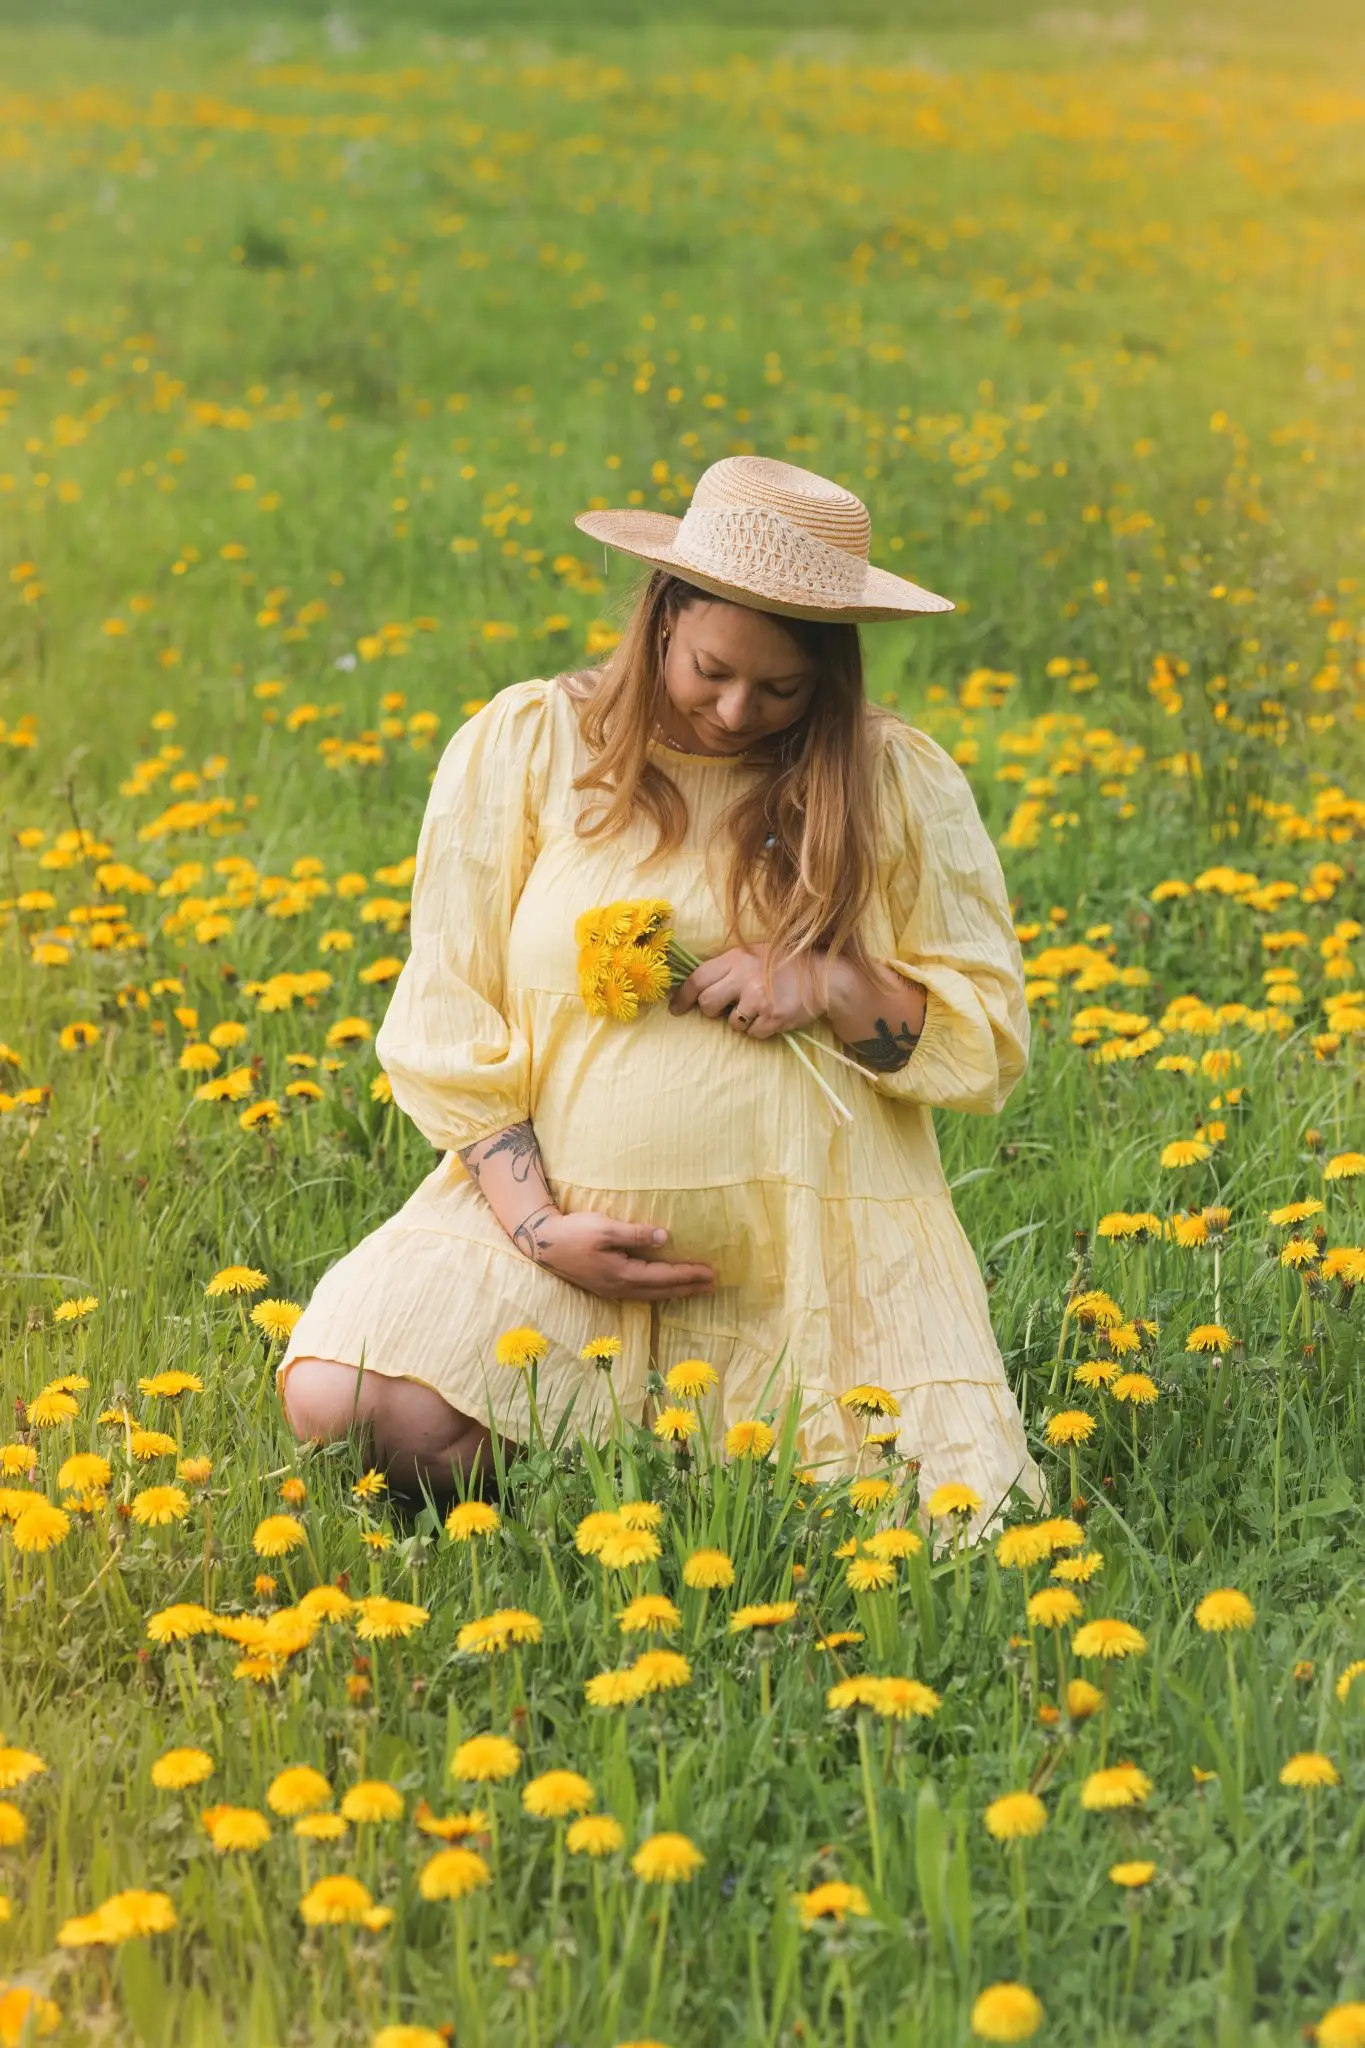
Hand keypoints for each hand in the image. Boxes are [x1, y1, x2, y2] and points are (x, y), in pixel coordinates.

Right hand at [517, 1207, 715, 1300]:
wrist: (543, 1244)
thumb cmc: (574, 1233)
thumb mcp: (605, 1228)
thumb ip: (635, 1234)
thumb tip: (664, 1238)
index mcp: (623, 1274)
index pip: (664, 1276)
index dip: (688, 1274)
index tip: (710, 1272)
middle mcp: (620, 1288)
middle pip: (662, 1290)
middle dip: (688, 1287)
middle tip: (713, 1284)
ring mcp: (613, 1290)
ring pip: (652, 1294)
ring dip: (676, 1290)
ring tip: (696, 1287)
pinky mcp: (607, 1287)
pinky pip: (642, 1293)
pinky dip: (659, 1291)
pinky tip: (665, 1288)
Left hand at [669, 944, 827, 1039]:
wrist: (825, 977)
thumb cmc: (786, 963)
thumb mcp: (754, 953)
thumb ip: (728, 966)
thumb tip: (698, 985)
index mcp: (737, 958)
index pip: (697, 979)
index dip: (682, 996)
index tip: (675, 1008)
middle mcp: (744, 978)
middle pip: (707, 1004)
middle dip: (712, 1010)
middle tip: (725, 1007)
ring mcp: (759, 999)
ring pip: (731, 1022)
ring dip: (741, 1020)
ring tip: (760, 1006)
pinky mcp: (773, 1018)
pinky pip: (753, 1033)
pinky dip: (760, 1029)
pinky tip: (773, 1014)